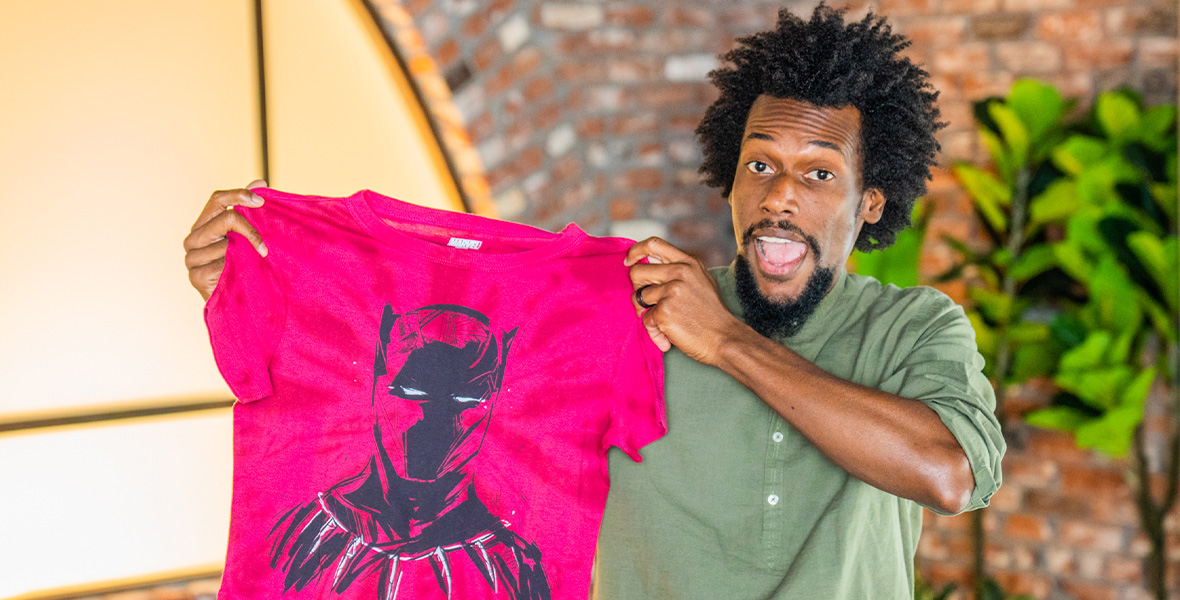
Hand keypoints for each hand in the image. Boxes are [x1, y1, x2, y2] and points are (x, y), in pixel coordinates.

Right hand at [184, 180, 268, 300]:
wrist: (236, 304)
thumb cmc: (243, 265)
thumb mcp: (246, 236)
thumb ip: (249, 209)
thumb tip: (260, 181)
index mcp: (203, 224)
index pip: (217, 199)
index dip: (239, 195)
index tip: (261, 201)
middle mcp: (193, 239)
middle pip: (224, 219)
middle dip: (250, 229)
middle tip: (265, 247)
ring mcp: (191, 258)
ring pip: (226, 243)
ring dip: (245, 254)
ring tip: (250, 267)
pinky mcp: (195, 276)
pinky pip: (223, 264)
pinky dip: (237, 269)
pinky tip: (241, 276)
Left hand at [625, 237, 744, 363]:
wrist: (725, 339)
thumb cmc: (711, 314)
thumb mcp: (700, 281)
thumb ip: (679, 270)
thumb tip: (649, 261)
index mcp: (688, 263)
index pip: (654, 244)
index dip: (635, 251)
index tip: (628, 261)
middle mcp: (680, 272)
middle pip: (637, 272)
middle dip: (636, 289)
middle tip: (646, 303)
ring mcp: (672, 291)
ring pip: (638, 297)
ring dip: (645, 313)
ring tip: (663, 323)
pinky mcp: (664, 311)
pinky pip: (645, 320)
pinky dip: (654, 332)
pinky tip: (668, 338)